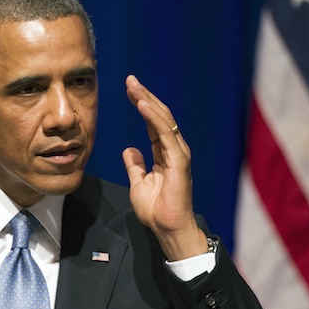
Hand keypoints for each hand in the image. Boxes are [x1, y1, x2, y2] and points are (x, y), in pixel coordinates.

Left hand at [122, 75, 207, 260]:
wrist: (168, 228)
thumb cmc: (157, 210)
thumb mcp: (139, 183)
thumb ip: (135, 165)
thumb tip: (129, 150)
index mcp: (165, 153)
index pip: (153, 123)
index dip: (142, 105)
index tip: (129, 91)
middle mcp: (174, 149)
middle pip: (159, 116)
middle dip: (144, 96)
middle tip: (130, 80)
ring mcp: (178, 154)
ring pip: (163, 120)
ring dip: (148, 101)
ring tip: (134, 86)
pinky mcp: (179, 160)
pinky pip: (165, 134)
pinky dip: (154, 118)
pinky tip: (142, 104)